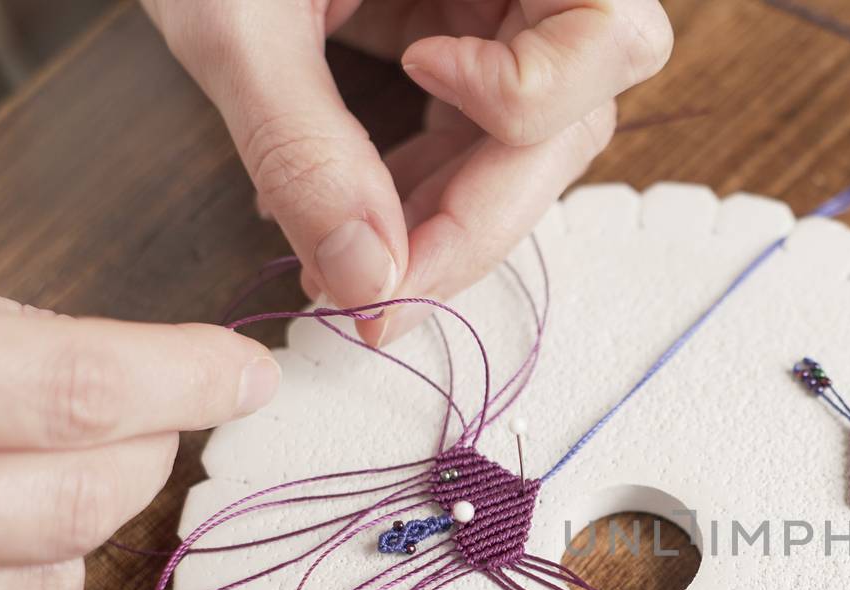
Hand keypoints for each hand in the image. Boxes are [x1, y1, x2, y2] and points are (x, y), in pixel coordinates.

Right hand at [0, 296, 279, 589]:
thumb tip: (149, 363)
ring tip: (52, 469)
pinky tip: (3, 534)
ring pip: (55, 588)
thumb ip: (22, 341)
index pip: (83, 393)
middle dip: (145, 456)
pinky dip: (27, 586)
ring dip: (85, 526)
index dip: (187, 381)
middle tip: (143, 417)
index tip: (250, 374)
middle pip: (87, 501)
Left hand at [144, 1, 672, 343]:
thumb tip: (368, 278)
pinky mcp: (465, 40)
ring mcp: (506, 14)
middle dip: (477, 218)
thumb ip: (303, 142)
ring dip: (444, 223)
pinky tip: (347, 228)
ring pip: (529, 149)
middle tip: (383, 300)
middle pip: (573, 119)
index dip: (527, 87)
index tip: (417, 75)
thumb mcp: (238, 18)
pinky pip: (476, 141)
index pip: (611, 37)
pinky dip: (417, 195)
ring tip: (349, 275)